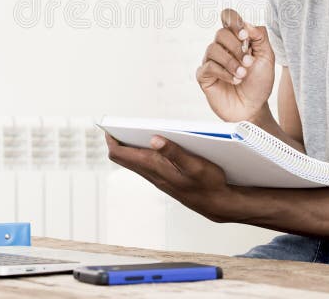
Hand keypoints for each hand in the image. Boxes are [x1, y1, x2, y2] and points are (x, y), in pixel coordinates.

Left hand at [105, 132, 235, 222]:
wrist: (219, 204)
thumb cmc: (209, 184)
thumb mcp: (195, 165)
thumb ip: (174, 152)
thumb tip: (154, 139)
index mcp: (154, 167)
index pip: (120, 155)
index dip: (112, 139)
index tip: (109, 125)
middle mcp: (152, 174)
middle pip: (123, 157)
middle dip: (118, 140)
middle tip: (117, 124)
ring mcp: (157, 177)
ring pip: (134, 161)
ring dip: (130, 146)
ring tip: (132, 129)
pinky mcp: (165, 178)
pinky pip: (145, 164)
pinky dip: (143, 151)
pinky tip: (153, 143)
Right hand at [196, 8, 275, 121]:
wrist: (254, 107)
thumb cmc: (259, 83)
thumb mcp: (267, 57)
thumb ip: (260, 37)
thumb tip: (246, 24)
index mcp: (236, 39)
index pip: (228, 17)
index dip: (233, 22)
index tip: (245, 36)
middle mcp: (222, 47)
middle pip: (220, 33)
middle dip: (236, 48)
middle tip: (248, 62)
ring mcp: (211, 60)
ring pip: (213, 48)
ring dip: (231, 62)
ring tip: (242, 75)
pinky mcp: (204, 75)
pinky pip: (208, 66)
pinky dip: (224, 73)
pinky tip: (235, 81)